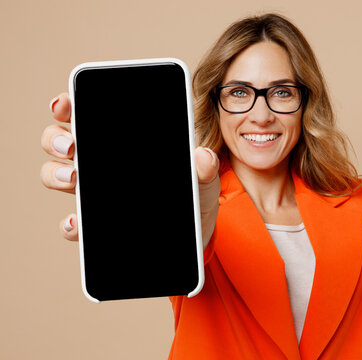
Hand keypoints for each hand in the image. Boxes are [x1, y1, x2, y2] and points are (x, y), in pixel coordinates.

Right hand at [41, 93, 220, 245]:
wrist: (195, 237)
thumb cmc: (194, 200)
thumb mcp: (203, 183)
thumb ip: (204, 169)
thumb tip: (203, 155)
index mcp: (125, 145)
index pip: (89, 115)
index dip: (70, 105)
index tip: (65, 104)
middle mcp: (102, 165)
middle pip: (61, 141)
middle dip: (55, 138)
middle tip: (70, 145)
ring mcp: (96, 194)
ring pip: (56, 175)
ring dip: (55, 174)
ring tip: (73, 178)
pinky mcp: (97, 226)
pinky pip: (73, 224)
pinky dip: (71, 223)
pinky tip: (78, 221)